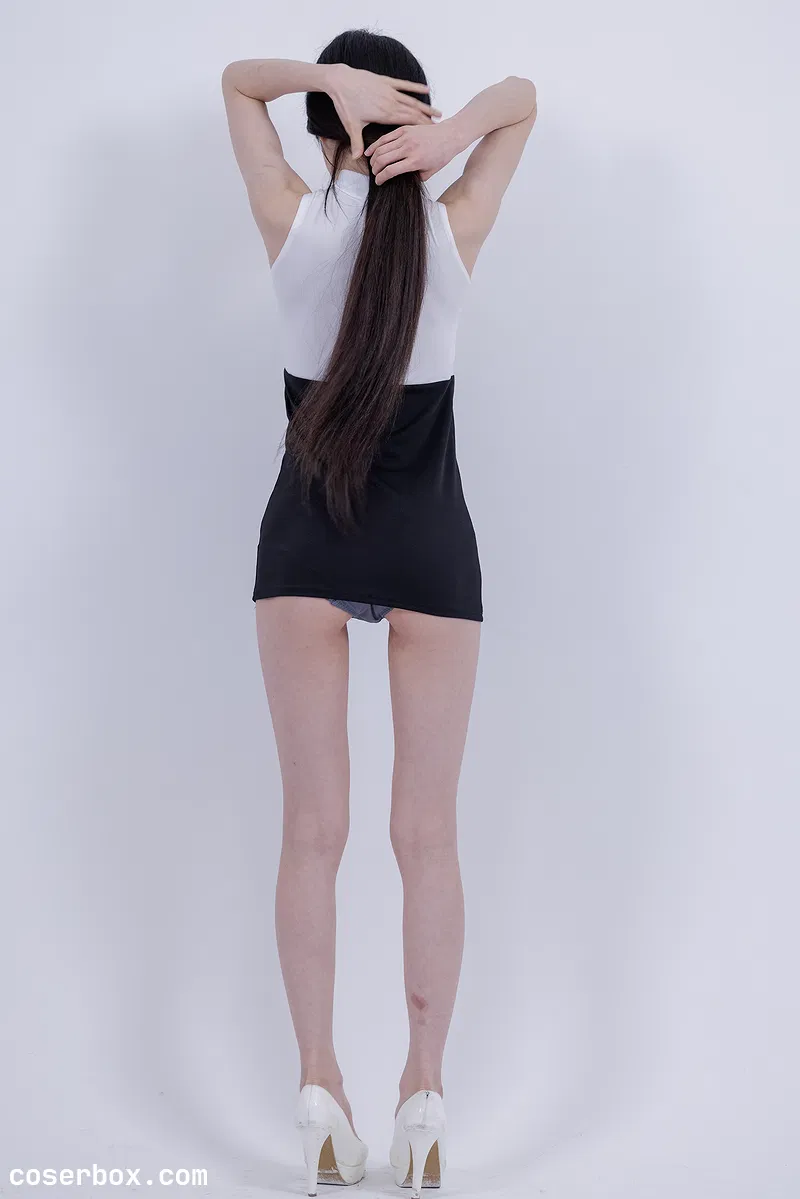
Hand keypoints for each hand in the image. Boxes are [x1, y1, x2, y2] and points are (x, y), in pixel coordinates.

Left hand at [325, 63, 440, 157]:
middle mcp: (391, 102)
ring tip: (437, 113)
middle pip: (414, 112)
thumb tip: (358, 158)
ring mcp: (389, 90)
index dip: (421, 127)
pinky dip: (416, 87)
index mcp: (385, 114)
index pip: (408, 122)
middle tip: (440, 128)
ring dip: (425, 107)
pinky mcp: (386, 81)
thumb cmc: (345, 103)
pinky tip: (426, 89)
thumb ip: (357, 142)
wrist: (340, 80)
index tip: (431, 134)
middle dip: (427, 120)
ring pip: (412, 100)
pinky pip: (405, 84)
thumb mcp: (352, 125)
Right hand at [365, 121, 457, 183]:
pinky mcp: (404, 129)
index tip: (379, 182)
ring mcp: (405, 137)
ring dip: (374, 158)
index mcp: (415, 161)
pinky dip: (376, 145)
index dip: (381, 178)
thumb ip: (416, 177)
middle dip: (375, 169)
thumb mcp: (430, 172)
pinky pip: (385, 138)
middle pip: (383, 160)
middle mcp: (409, 149)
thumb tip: (402, 180)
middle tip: (375, 173)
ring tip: (372, 164)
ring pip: (382, 148)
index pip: (391, 171)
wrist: (449, 135)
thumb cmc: (441, 154)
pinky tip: (370, 151)